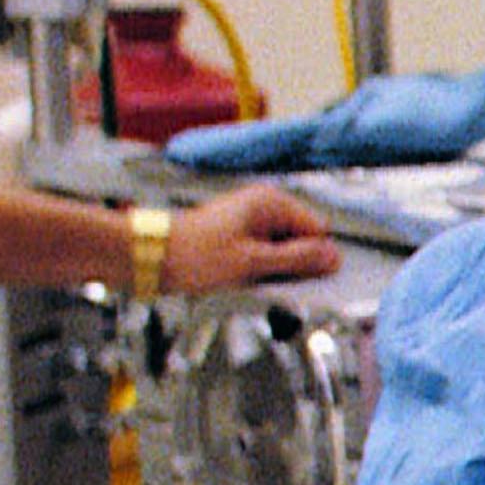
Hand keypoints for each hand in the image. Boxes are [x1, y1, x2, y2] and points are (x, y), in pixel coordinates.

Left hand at [165, 188, 345, 298]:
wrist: (149, 257)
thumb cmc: (193, 255)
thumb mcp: (252, 262)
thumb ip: (298, 259)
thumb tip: (335, 258)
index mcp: (272, 203)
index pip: (318, 231)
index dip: (314, 257)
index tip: (304, 279)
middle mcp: (264, 207)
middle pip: (302, 240)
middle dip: (293, 264)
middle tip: (269, 280)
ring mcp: (251, 221)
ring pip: (283, 250)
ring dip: (275, 269)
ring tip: (248, 278)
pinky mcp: (239, 236)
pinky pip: (265, 254)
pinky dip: (260, 269)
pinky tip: (242, 278)